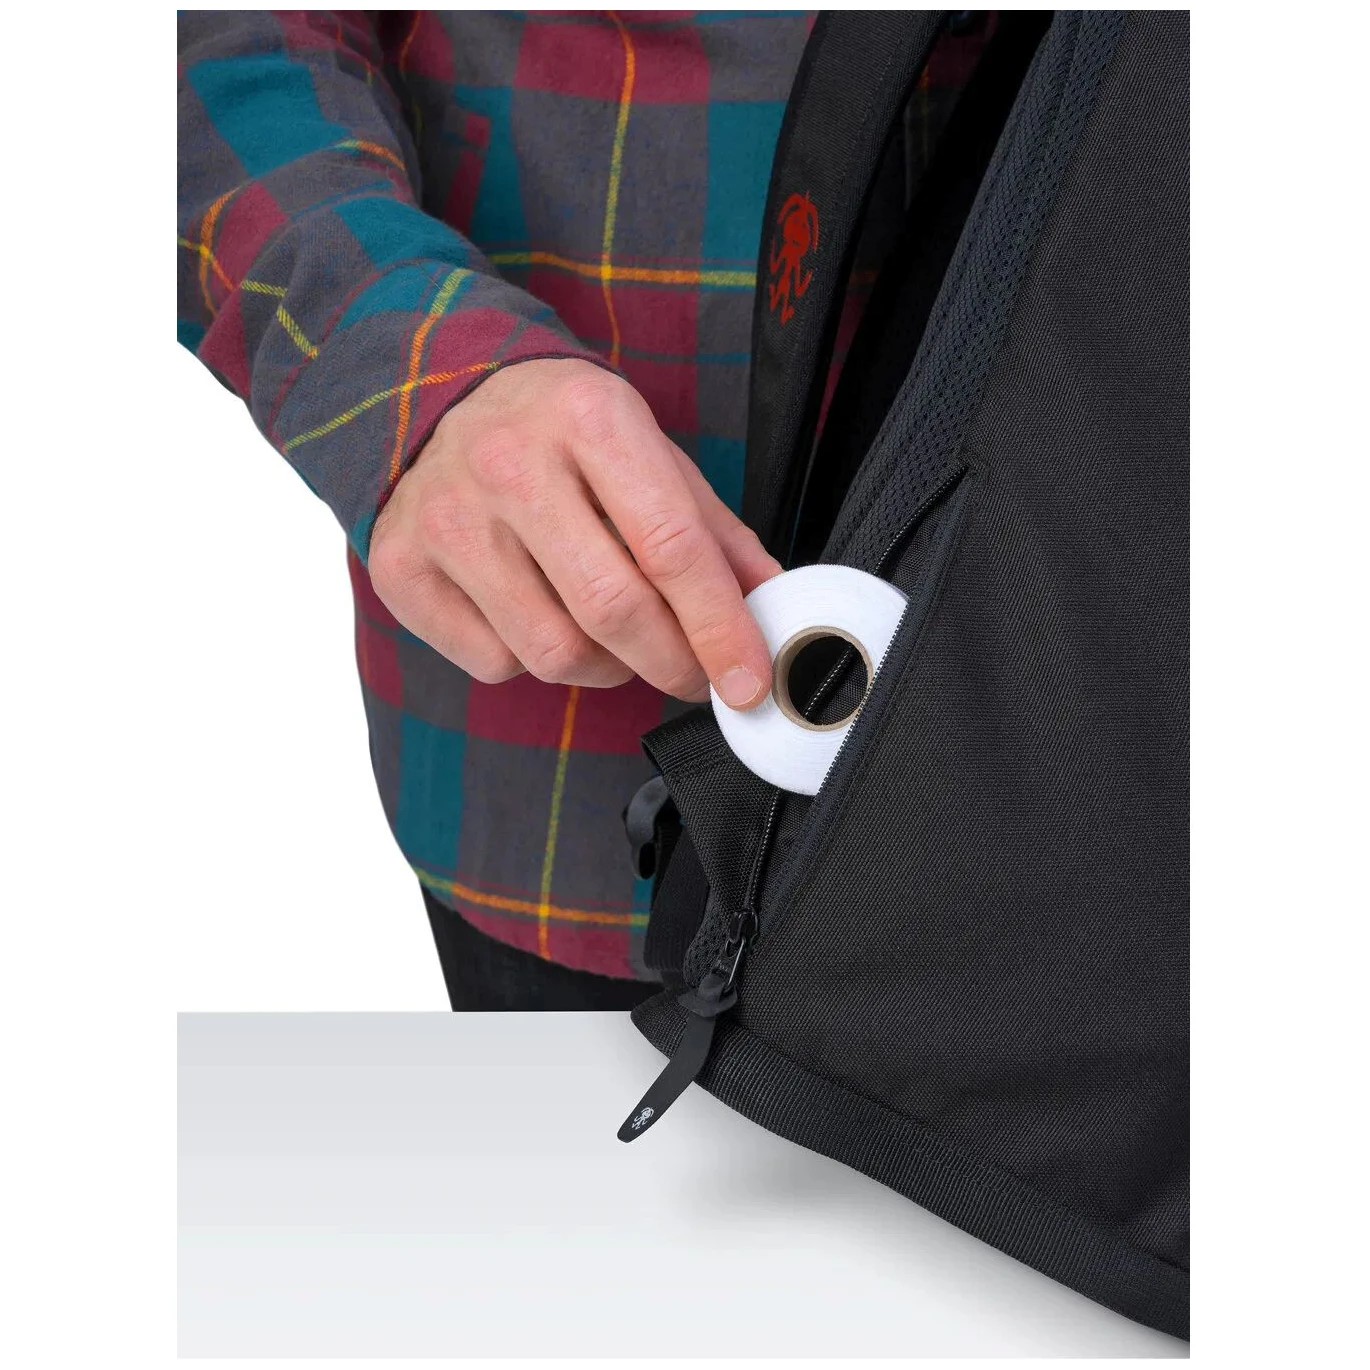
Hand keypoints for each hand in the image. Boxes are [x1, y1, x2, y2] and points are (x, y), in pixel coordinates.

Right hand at [368, 359, 780, 705]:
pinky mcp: (401, 568)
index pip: (671, 546)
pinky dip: (535, 662)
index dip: (720, 628)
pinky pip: (495, 664)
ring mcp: (446, 519)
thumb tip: (768, 607)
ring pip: (554, 654)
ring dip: (608, 669)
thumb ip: (712, 531)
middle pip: (612, 611)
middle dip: (672, 664)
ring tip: (616, 638)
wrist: (437, 395)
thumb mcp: (647, 449)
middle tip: (693, 674)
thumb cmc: (562, 431)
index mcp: (589, 419)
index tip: (749, 680)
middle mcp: (508, 465)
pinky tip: (541, 617)